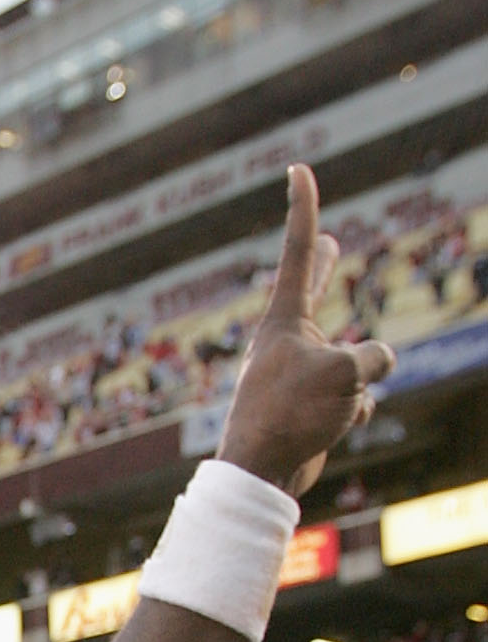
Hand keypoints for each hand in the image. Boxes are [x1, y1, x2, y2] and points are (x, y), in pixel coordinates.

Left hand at [218, 164, 394, 497]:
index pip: (300, 252)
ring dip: (356, 388)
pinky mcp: (310, 405)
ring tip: (324, 410)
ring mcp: (299, 372)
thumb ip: (374, 355)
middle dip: (327, 269)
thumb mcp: (346, 372)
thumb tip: (379, 362)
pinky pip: (353, 400)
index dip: (303, 208)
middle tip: (329, 243)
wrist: (263, 471)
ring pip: (355, 365)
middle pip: (316, 293)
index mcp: (284, 319)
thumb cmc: (292, 411)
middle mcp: (288, 340)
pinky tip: (328, 429)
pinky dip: (350, 414)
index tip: (296, 170)